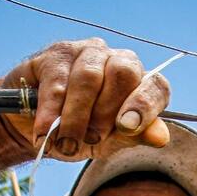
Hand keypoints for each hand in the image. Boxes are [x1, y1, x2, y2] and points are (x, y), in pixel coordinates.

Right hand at [0, 38, 171, 163]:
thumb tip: (160, 137)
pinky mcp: (55, 54)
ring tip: (65, 142)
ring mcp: (87, 52)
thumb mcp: (106, 142)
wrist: (35, 127)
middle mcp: (117, 60)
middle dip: (106, 112)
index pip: (155, 86)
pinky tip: (44, 133)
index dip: (144, 105)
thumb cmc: (78, 132)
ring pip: (88, 77)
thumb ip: (132, 137)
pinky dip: (51, 112)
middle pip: (123, 74)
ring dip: (76, 117)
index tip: (126, 127)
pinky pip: (57, 83)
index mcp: (138, 83)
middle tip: (91, 139)